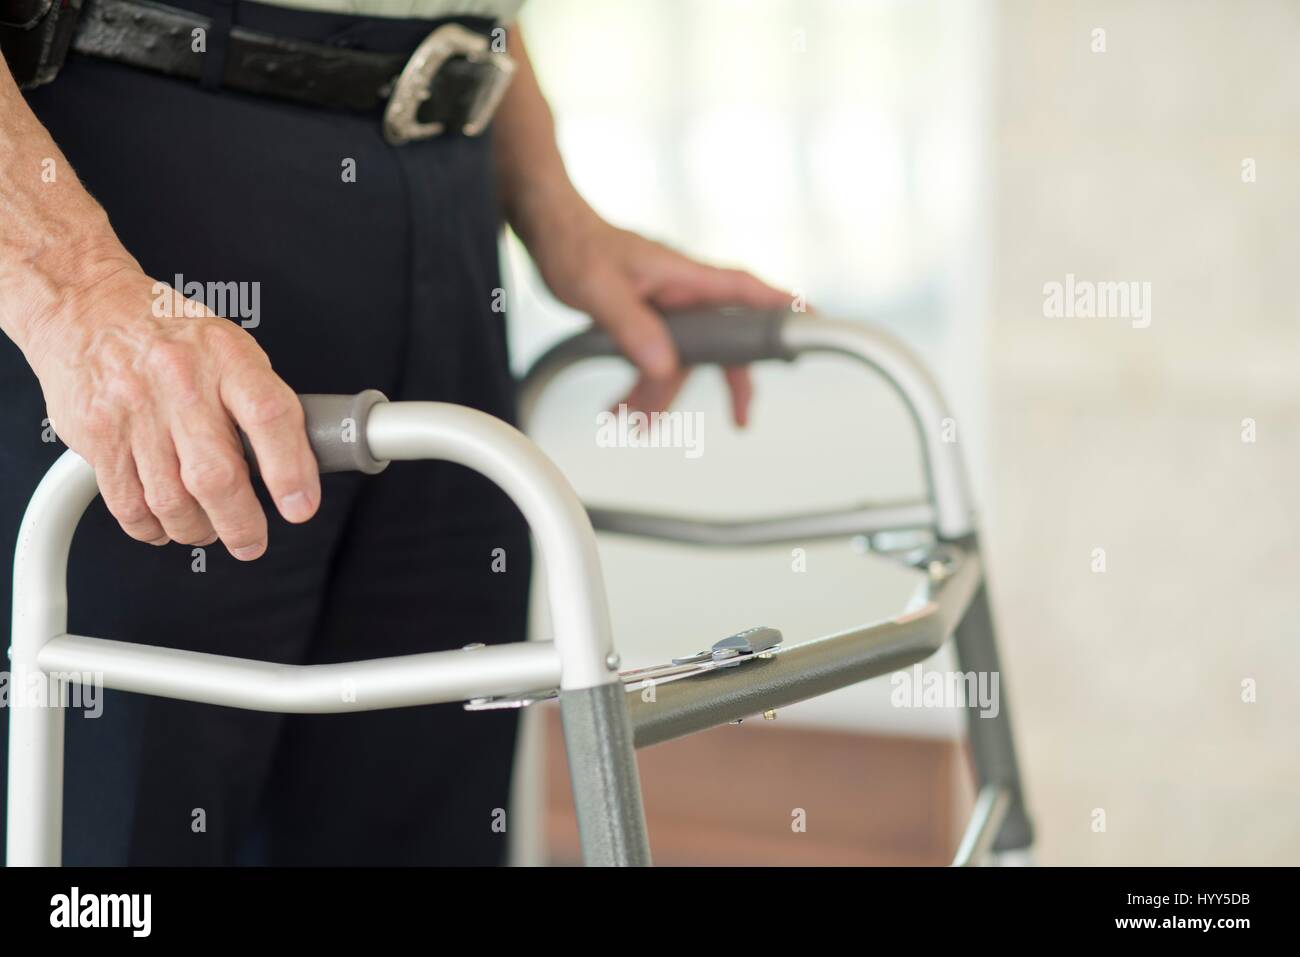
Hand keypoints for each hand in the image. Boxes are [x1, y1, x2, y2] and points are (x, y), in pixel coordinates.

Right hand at [28, 258, 320, 558]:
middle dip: (241, 524)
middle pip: (216, 475)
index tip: (300, 507)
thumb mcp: (231, 347)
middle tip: (251, 541)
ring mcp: (134, 411)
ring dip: (197, 530)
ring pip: (171, 500)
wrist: (85, 308)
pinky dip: (152, 527)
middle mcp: (180, 382)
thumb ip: (261, 401)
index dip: (291, 470)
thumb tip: (296, 465)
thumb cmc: (170, 333)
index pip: (269, 416)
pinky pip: (128, 504)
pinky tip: (166, 524)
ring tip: (209, 529)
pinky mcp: (97, 436)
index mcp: (227, 357)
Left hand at [531, 213, 792, 425]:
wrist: (548, 230)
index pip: (747, 291)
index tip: (816, 324)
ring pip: (683, 360)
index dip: (783, 309)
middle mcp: (684, 293)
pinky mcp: (648, 320)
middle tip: (742, 418)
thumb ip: (633, 328)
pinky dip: (641, 386)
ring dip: (661, 397)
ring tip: (635, 425)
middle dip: (732, 381)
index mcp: (685, 276)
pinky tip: (620, 409)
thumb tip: (663, 367)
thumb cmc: (575, 244)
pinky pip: (656, 360)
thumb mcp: (599, 290)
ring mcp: (668, 308)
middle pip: (725, 339)